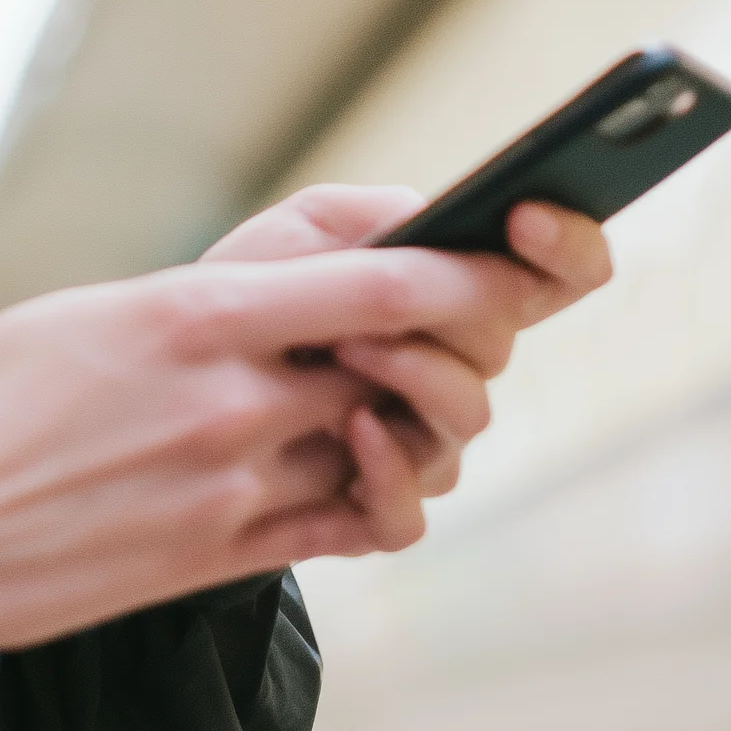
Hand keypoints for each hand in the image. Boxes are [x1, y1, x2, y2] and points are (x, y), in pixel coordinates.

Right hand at [0, 239, 596, 666]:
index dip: (467, 269)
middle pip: (411, 369)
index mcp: (191, 315)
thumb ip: (210, 297)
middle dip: (463, 345)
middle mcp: (229, 403)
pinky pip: (352, 532)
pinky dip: (386, 497)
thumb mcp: (89, 309)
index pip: (381, 284)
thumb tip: (305, 290)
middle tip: (461, 323)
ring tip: (392, 393)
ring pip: (396, 453)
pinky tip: (363, 469)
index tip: (506, 249)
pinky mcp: (221, 562)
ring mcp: (231, 492)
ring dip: (424, 421)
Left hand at [205, 183, 612, 514]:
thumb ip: (368, 221)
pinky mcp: (372, 509)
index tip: (529, 216)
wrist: (162, 392)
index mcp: (443, 295)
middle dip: (453, 310)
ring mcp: (417, 443)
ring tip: (346, 346)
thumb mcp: (292, 236)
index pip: (553, 276)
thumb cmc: (236, 300)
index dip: (568, 247)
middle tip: (382, 295)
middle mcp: (448, 370)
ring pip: (465, 423)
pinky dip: (389, 475)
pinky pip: (410, 515)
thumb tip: (439, 224)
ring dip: (415, 377)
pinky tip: (350, 432)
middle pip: (502, 346)